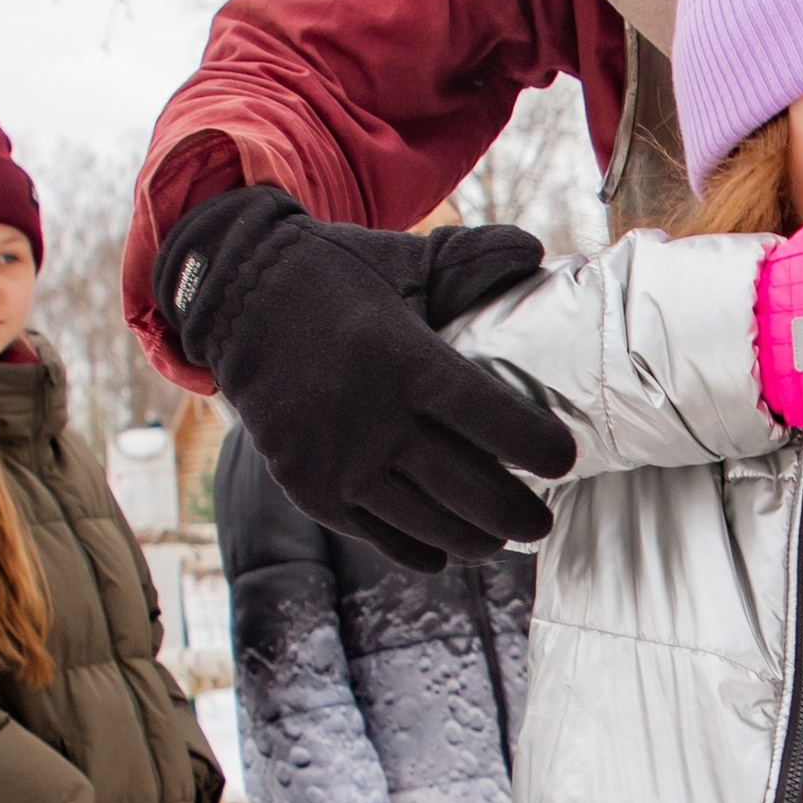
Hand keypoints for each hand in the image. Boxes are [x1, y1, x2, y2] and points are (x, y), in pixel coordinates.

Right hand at [156, 186, 574, 568]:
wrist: (237, 300)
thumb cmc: (338, 281)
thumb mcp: (403, 263)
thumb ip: (471, 260)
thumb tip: (537, 253)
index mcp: (405, 360)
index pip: (492, 419)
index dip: (537, 446)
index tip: (565, 459)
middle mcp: (372, 418)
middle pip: (471, 489)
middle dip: (518, 514)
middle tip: (541, 521)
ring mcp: (338, 461)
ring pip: (430, 524)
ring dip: (476, 539)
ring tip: (501, 537)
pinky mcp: (310, 488)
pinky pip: (379, 536)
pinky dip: (419, 548)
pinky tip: (444, 550)